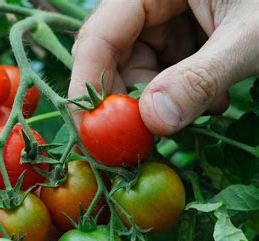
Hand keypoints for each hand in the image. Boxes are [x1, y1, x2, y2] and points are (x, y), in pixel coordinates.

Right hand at [69, 0, 258, 134]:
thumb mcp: (250, 37)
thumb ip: (201, 77)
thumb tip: (153, 124)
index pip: (99, 36)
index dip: (88, 85)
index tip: (91, 133)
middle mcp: (149, 0)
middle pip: (112, 57)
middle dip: (130, 101)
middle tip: (148, 137)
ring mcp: (164, 16)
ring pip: (138, 69)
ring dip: (162, 100)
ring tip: (206, 107)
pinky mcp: (180, 32)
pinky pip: (162, 69)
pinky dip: (180, 92)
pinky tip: (212, 97)